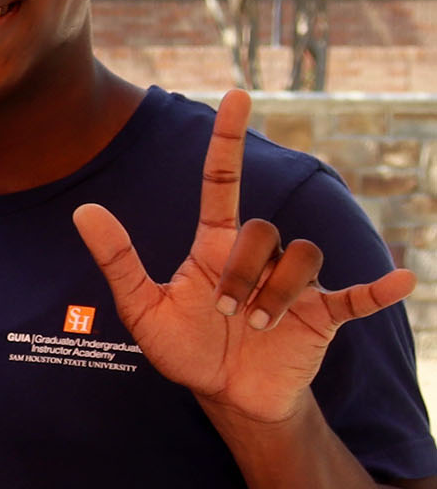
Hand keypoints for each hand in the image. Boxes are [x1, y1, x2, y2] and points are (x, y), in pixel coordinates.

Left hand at [74, 89, 415, 429]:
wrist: (224, 394)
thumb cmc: (183, 346)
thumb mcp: (142, 308)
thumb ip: (118, 261)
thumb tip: (84, 211)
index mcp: (215, 246)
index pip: (222, 180)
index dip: (228, 138)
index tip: (235, 94)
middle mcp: (259, 256)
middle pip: (262, 230)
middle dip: (242, 272)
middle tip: (225, 312)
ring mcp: (295, 284)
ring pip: (301, 257)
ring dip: (276, 293)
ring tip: (255, 327)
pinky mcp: (323, 316)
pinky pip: (358, 296)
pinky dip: (380, 289)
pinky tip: (403, 280)